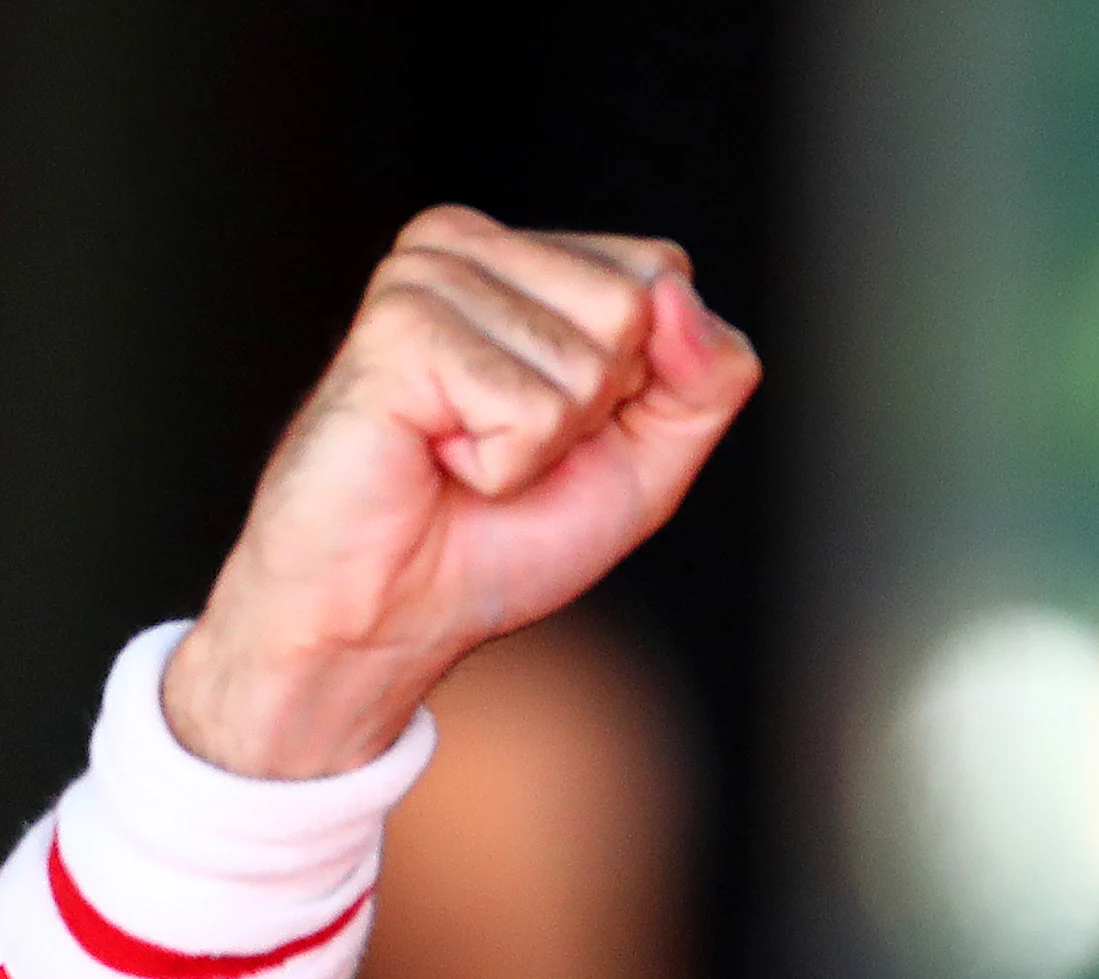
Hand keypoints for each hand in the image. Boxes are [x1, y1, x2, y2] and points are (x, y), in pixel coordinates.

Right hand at [163, 206, 759, 777]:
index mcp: (528, 257)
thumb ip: (707, 375)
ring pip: (586, 361)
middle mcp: (473, 247)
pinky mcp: (399, 326)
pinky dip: (501, 464)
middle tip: (506, 443)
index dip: (646, 382)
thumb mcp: (651, 459)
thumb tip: (678, 291)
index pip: (664, 273)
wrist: (391, 612)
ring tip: (462, 453)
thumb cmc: (504, 534)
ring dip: (540, 444)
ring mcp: (427, 277)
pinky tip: (436, 457)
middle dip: (595, 410)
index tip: (564, 425)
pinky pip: (529, 406)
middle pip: (635, 306)